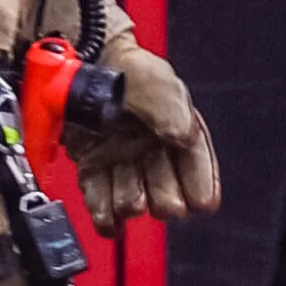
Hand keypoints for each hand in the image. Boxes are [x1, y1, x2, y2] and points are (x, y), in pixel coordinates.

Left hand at [75, 43, 222, 228]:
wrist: (83, 63)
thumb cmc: (125, 71)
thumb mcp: (158, 84)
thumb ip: (172, 112)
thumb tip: (180, 136)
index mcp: (179, 133)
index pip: (196, 167)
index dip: (200, 186)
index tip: (201, 203)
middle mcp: (151, 151)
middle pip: (164, 189)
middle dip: (163, 195)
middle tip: (161, 195)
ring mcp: (120, 160)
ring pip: (132, 198)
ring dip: (130, 202)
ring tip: (128, 196)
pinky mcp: (91, 166)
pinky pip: (100, 199)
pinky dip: (105, 214)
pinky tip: (110, 222)